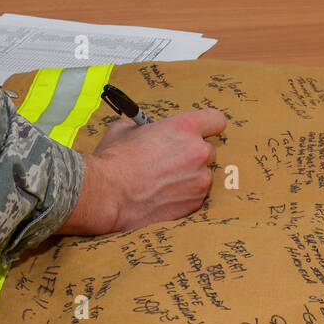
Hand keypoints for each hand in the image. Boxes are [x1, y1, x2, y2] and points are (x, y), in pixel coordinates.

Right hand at [56, 108, 226, 236]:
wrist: (106, 195)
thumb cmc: (113, 160)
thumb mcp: (126, 128)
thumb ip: (146, 126)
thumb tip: (146, 129)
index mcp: (185, 127)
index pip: (217, 120)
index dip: (207, 126)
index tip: (199, 132)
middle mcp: (198, 152)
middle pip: (209, 150)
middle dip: (194, 154)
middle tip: (172, 160)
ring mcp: (199, 180)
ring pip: (204, 175)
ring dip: (190, 177)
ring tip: (163, 181)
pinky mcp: (194, 203)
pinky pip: (197, 196)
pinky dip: (185, 196)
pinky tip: (163, 196)